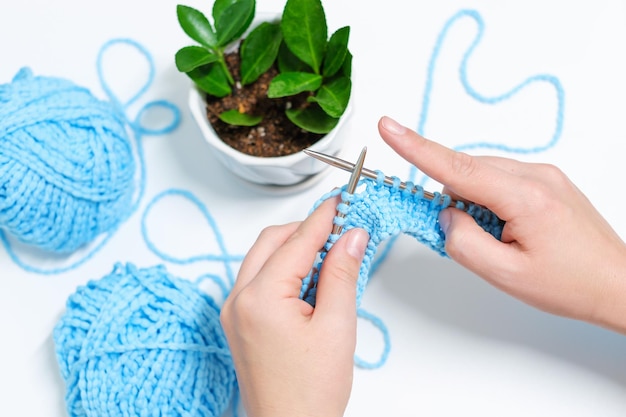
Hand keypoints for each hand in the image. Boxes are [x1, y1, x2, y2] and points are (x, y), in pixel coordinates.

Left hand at [220, 197, 368, 416]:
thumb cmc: (309, 393)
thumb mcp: (336, 327)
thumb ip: (342, 273)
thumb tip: (352, 236)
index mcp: (260, 299)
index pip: (297, 241)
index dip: (325, 217)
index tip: (344, 202)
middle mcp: (238, 300)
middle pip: (272, 242)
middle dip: (307, 230)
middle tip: (341, 229)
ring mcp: (234, 312)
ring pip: (263, 258)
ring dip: (296, 249)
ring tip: (331, 257)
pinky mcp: (239, 322)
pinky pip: (259, 280)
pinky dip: (284, 270)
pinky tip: (311, 280)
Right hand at [378, 116, 625, 333]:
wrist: (617, 284)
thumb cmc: (570, 284)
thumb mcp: (506, 275)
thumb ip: (464, 242)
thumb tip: (446, 214)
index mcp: (524, 197)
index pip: (456, 168)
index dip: (416, 147)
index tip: (388, 127)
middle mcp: (536, 176)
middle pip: (467, 174)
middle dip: (454, 201)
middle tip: (466, 238)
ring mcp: (544, 175)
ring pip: (482, 177)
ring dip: (474, 204)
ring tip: (500, 241)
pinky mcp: (547, 181)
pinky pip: (500, 181)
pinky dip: (490, 202)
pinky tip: (508, 230)